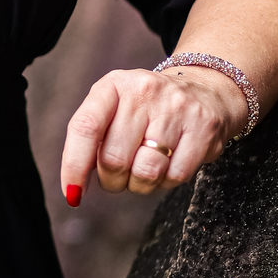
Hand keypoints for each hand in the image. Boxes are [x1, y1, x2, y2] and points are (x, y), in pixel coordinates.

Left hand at [60, 64, 247, 202]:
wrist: (204, 91)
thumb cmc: (147, 108)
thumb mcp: (115, 107)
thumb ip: (92, 137)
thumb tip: (74, 183)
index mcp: (114, 85)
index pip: (86, 127)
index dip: (74, 164)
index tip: (73, 192)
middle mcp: (145, 92)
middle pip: (114, 159)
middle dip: (112, 180)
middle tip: (118, 176)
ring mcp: (177, 109)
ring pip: (145, 173)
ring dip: (140, 184)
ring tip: (144, 168)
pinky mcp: (204, 129)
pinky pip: (175, 177)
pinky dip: (167, 182)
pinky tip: (169, 164)